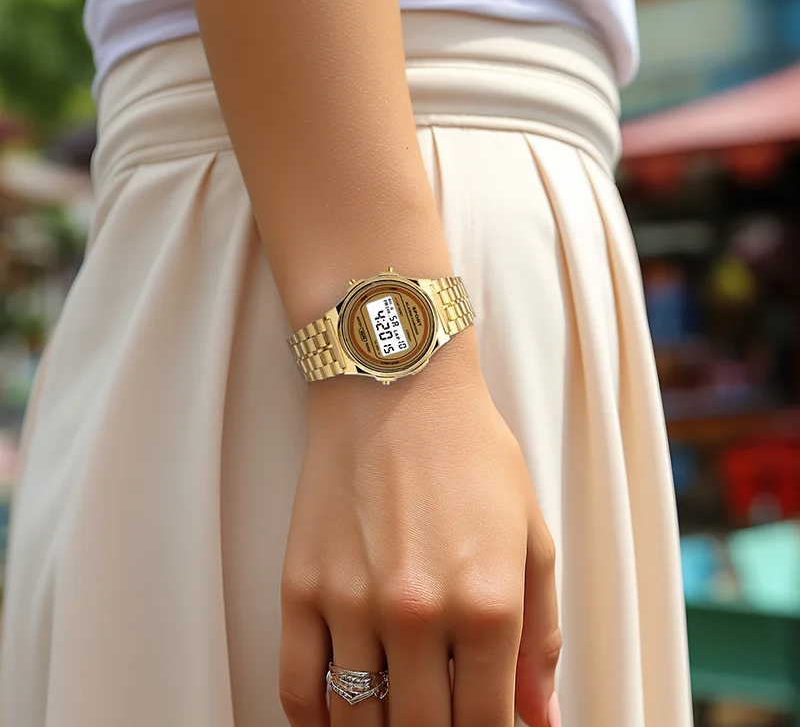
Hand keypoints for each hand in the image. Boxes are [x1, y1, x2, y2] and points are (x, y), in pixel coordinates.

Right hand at [279, 334, 560, 726]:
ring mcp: (350, 601)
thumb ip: (541, 634)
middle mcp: (417, 612)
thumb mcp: (530, 534)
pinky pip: (297, 687)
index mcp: (488, 602)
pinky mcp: (300, 585)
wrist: (395, 387)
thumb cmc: (471, 452)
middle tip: (440, 717)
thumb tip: (540, 719)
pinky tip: (336, 722)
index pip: (486, 723)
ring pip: (359, 721)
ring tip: (396, 717)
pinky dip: (315, 722)